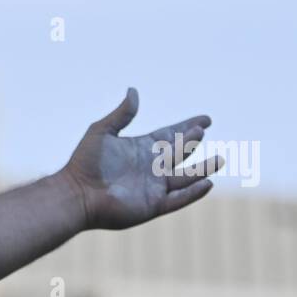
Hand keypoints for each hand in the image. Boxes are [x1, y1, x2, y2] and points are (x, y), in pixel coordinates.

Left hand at [58, 88, 223, 230]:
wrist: (77, 194)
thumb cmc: (85, 163)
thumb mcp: (102, 132)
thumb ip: (122, 114)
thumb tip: (134, 91)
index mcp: (140, 149)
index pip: (170, 136)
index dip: (187, 127)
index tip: (206, 120)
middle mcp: (150, 168)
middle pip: (179, 153)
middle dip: (191, 142)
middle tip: (201, 130)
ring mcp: (153, 187)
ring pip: (185, 177)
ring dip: (202, 169)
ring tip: (220, 159)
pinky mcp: (152, 205)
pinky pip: (178, 199)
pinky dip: (193, 193)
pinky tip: (208, 183)